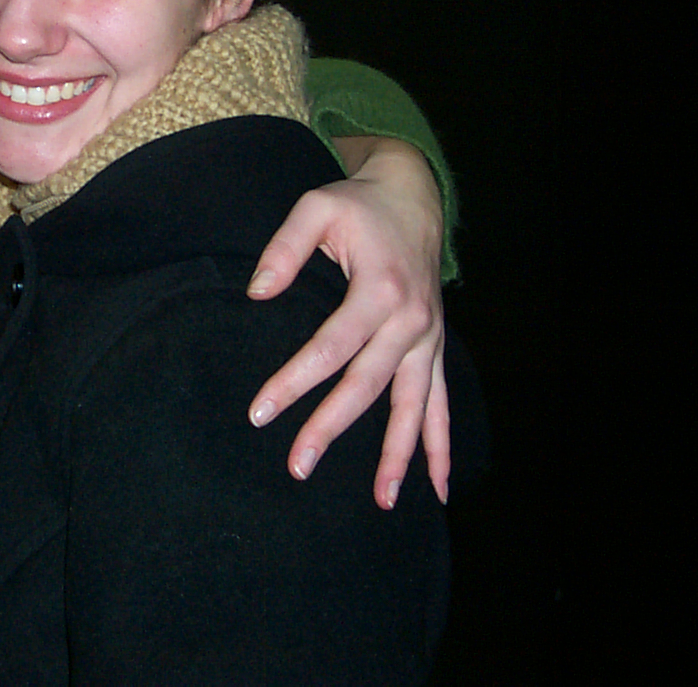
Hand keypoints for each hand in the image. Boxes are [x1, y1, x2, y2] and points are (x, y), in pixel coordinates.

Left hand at [244, 137, 448, 508]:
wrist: (415, 196)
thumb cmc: (359, 206)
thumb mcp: (316, 207)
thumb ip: (285, 247)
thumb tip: (256, 293)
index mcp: (379, 289)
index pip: (330, 347)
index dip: (293, 381)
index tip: (260, 413)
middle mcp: (410, 321)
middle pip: (366, 385)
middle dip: (331, 428)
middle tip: (297, 465)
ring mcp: (428, 338)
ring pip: (412, 407)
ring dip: (398, 455)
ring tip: (380, 501)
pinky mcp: (434, 347)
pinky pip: (441, 404)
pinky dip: (440, 445)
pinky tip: (437, 486)